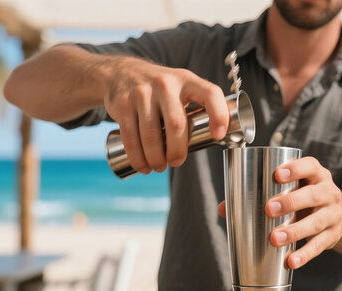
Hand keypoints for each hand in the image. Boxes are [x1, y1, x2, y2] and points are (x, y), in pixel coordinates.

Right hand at [104, 58, 228, 173]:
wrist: (122, 72)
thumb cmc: (162, 88)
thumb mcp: (183, 87)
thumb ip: (198, 106)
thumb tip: (219, 138)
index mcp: (188, 80)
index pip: (210, 94)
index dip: (219, 115)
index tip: (218, 135)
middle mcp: (165, 84)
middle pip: (176, 124)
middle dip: (178, 151)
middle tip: (176, 162)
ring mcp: (142, 93)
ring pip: (151, 135)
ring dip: (156, 158)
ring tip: (159, 167)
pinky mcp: (123, 104)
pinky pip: (131, 137)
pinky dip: (137, 157)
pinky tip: (143, 166)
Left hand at [217, 157, 341, 268]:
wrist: (336, 216)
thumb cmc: (303, 198)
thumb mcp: (290, 190)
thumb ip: (258, 195)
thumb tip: (223, 208)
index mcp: (316, 174)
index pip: (309, 166)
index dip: (295, 168)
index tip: (276, 175)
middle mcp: (329, 192)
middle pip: (312, 195)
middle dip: (291, 202)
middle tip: (269, 209)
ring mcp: (333, 214)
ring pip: (316, 222)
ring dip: (295, 231)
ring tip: (275, 239)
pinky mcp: (333, 235)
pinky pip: (319, 245)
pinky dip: (305, 254)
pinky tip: (291, 261)